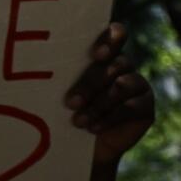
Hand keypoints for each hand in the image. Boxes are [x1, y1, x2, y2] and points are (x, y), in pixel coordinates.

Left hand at [66, 23, 152, 166]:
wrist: (78, 145)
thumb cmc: (62, 111)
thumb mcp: (56, 92)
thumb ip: (56, 76)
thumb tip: (35, 70)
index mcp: (103, 54)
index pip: (115, 35)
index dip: (110, 40)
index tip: (96, 55)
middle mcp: (122, 65)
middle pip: (115, 64)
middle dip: (91, 83)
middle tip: (70, 102)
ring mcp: (137, 85)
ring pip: (122, 85)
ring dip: (98, 104)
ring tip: (78, 121)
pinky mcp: (145, 106)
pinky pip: (130, 108)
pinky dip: (109, 118)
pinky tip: (93, 128)